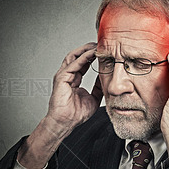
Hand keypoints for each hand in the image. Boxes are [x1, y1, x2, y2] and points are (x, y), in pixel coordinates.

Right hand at [17, 43, 102, 168]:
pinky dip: (83, 57)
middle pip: (77, 56)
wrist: (66, 123)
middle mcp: (68, 75)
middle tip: (100, 44)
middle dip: (88, 49)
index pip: (83, 63)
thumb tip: (106, 78)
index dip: (92, 56)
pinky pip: (73, 64)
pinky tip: (91, 54)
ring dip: (85, 50)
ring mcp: (63, 76)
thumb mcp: (94, 98)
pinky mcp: (61, 78)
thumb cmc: (76, 114)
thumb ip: (99, 87)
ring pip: (74, 56)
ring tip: (96, 45)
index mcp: (74, 79)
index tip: (102, 52)